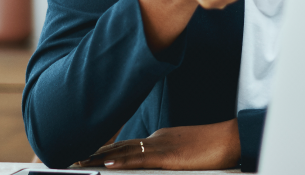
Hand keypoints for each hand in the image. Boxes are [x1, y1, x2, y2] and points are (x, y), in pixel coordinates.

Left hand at [74, 119, 240, 169]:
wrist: (231, 139)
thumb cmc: (213, 148)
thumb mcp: (185, 153)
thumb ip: (167, 158)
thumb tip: (156, 164)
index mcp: (158, 141)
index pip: (126, 145)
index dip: (105, 149)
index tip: (87, 153)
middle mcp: (155, 141)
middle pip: (119, 146)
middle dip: (95, 154)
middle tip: (73, 159)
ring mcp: (160, 147)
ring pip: (124, 152)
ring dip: (100, 158)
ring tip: (79, 163)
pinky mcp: (168, 156)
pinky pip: (141, 159)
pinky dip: (122, 161)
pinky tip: (108, 164)